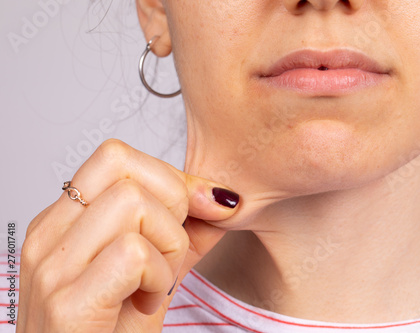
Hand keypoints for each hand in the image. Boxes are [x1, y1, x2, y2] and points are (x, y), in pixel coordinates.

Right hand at [16, 139, 239, 331]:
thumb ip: (184, 231)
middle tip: (168, 251)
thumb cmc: (112, 331)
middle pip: (124, 165)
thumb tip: (221, 198)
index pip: (117, 156)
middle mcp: (49, 235)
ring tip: (156, 283)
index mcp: (63, 221)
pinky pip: (135, 253)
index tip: (199, 210)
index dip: (170, 178)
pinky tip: (148, 301)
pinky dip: (159, 276)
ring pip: (135, 204)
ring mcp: (52, 267)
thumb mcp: (154, 271)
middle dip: (171, 204)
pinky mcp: (68, 303)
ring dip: (168, 246)